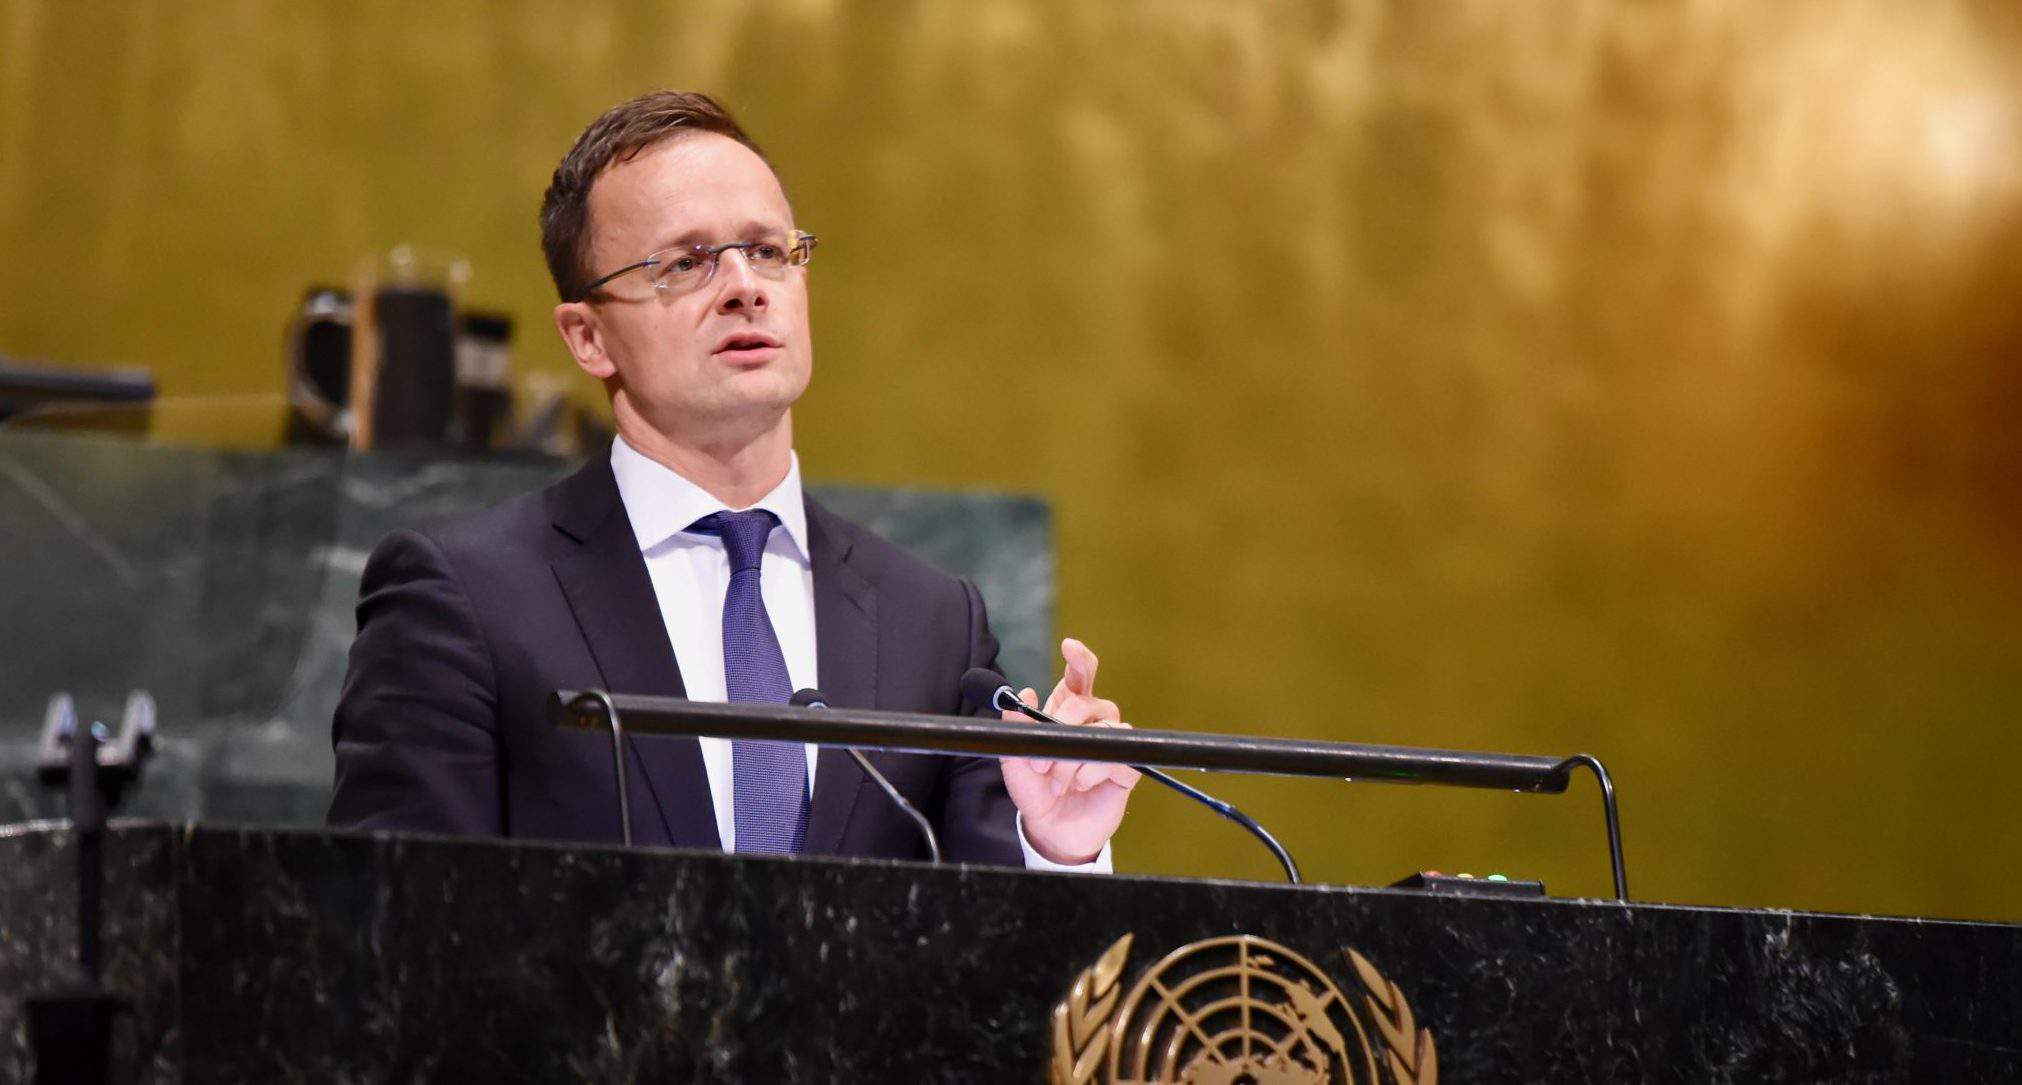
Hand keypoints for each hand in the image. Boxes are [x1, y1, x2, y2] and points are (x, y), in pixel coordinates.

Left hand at [1000, 637, 1140, 864]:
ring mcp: (1112, 743)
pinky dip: (1091, 772)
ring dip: (1072, 758)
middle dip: (1060, 726)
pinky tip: (1081, 785)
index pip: (1080, 675)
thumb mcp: (1016, 760)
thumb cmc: (1036, 791)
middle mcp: (1093, 721)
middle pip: (1086, 702)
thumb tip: (1022, 693)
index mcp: (1067, 711)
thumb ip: (1015, 728)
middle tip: (1041, 761)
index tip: (1069, 646)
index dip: (1078, 658)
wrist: (1052, 829)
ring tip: (1059, 781)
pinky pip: (1115, 756)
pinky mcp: (1126, 766)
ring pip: (1101, 730)